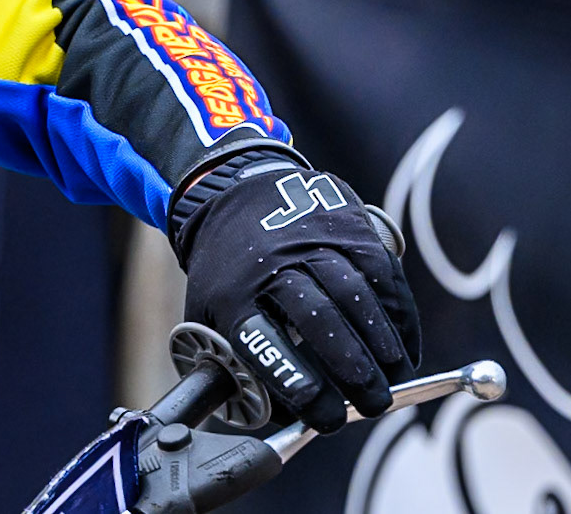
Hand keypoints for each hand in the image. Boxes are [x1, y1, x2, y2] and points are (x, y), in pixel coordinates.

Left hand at [173, 154, 420, 433]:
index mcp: (232, 293)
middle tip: (373, 406)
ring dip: (383, 348)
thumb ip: (235, 364)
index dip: (301, 386)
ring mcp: (314, 242)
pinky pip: (384, 278)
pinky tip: (405, 350)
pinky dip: (400, 319)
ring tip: (397, 383)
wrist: (236, 194)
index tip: (327, 418)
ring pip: (357, 298)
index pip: (267, 346)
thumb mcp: (209, 312)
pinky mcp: (349, 230)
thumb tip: (276, 420)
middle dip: (354, 371)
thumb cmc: (228, 272)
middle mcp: (274, 264)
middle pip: (320, 320)